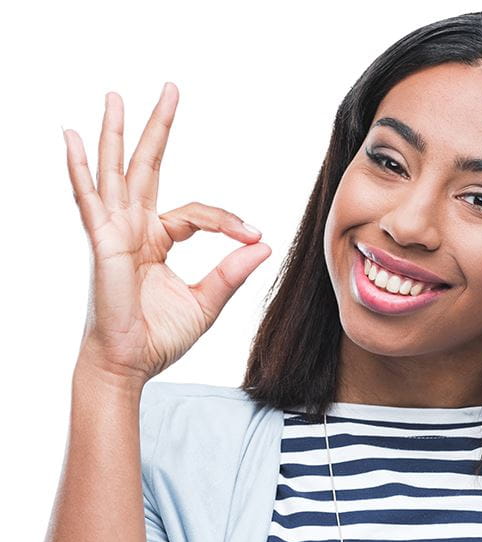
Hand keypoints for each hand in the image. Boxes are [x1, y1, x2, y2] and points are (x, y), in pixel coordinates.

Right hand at [64, 82, 270, 387]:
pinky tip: (72, 137)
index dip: (227, 220)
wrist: (130, 365)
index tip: (254, 234)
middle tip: (171, 90)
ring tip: (115, 95)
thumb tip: (263, 246)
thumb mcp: (206, 301)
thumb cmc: (159, 337)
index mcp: (157, 241)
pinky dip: (80, 169)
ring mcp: (115, 233)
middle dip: (158, 128)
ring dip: (117, 133)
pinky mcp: (103, 243)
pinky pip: (90, 199)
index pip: (196, 213)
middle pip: (147, 167)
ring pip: (117, 172)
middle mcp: (134, 230)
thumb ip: (231, 272)